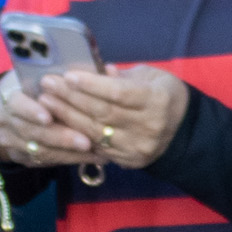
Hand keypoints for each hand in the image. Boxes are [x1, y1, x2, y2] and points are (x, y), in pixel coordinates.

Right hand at [0, 69, 96, 172]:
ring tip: (95, 151)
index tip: (49, 117)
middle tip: (85, 141)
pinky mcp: (23, 158)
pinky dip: (71, 159)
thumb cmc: (36, 87)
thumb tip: (109, 70)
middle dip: (60, 137)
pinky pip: (47, 162)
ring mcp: (12, 142)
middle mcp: (6, 122)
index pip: (17, 104)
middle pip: (32, 132)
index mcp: (10, 97)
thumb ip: (71, 77)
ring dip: (70, 152)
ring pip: (41, 151)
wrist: (10, 111)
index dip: (31, 112)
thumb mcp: (44, 77)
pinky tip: (92, 157)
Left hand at [42, 65, 193, 170]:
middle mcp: (148, 126)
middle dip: (71, 98)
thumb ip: (121, 76)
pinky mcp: (130, 161)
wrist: (185, 130)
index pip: (118, 93)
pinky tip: (59, 123)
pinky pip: (98, 148)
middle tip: (48, 85)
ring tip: (46, 102)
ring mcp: (138, 147)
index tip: (67, 75)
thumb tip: (93, 70)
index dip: (91, 85)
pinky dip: (77, 135)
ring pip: (96, 132)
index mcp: (157, 100)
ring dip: (67, 117)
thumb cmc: (164, 94)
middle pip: (103, 113)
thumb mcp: (150, 76)